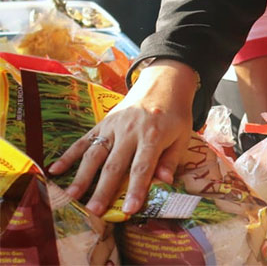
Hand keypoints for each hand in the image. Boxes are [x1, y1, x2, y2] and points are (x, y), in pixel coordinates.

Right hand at [47, 60, 197, 215]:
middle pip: (114, 164)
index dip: (136, 189)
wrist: (163, 85)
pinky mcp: (102, 123)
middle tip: (93, 212)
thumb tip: (164, 182)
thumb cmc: (174, 115)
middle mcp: (130, 131)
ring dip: (82, 176)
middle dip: (103, 190)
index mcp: (153, 135)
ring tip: (71, 197)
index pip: (142, 166)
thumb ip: (172, 158)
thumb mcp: (182, 134)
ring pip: (95, 154)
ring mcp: (113, 126)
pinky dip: (68, 155)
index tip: (130, 210)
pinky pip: (83, 140)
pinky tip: (55, 170)